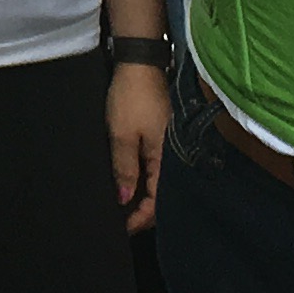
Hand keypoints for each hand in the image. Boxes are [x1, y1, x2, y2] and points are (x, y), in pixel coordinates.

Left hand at [107, 56, 171, 231]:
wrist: (141, 64)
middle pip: (161, 195)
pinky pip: (156, 167)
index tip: (121, 228)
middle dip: (142, 211)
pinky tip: (129, 181)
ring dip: (142, 195)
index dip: (140, 218)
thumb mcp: (121, 135)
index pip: (157, 202)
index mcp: (165, 160)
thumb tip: (124, 200)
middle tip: (120, 221)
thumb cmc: (131, 98)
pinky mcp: (164, 137)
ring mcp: (169, 147)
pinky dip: (144, 178)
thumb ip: (124, 169)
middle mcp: (172, 157)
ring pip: (158, 182)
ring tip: (121, 205)